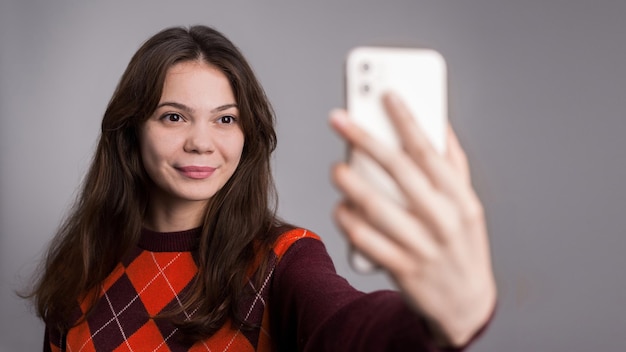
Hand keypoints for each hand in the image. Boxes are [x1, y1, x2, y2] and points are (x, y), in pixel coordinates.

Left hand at [329, 92, 495, 346]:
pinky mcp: (403, 270)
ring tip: (336, 167)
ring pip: (377, 207)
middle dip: (366, 139)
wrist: (466, 304)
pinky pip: (367, 242)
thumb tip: (439, 123)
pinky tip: (341, 207)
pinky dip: (349, 222)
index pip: (430, 151)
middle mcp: (443, 221)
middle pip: (399, 171)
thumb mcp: (468, 206)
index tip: (385, 94)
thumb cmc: (462, 244)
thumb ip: (454, 166)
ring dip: (351, 183)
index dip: (406, 120)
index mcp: (460, 199)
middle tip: (340, 119)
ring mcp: (423, 247)